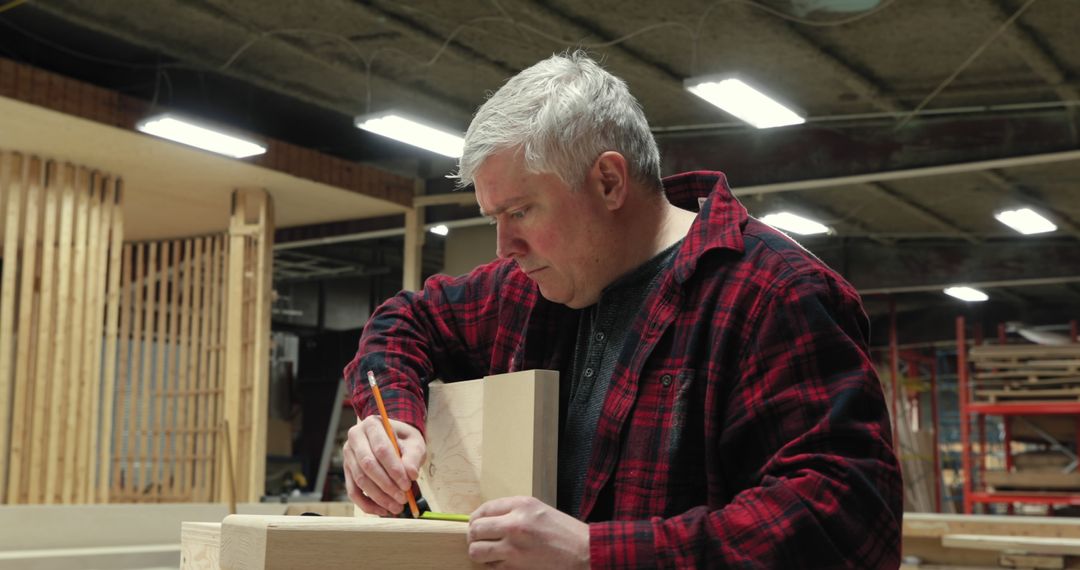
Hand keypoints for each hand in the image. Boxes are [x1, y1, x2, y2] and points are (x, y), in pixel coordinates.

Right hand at [342, 415, 424, 515]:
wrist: (393, 439)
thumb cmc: (404, 440)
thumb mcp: (414, 443)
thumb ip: (413, 457)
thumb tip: (411, 474)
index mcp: (372, 425)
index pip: (381, 449)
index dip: (394, 469)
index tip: (407, 484)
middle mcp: (355, 438)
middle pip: (368, 465)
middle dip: (387, 485)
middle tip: (403, 498)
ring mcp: (348, 455)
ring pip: (360, 480)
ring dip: (379, 497)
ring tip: (397, 507)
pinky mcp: (347, 472)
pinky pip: (354, 492)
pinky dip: (368, 504)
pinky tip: (383, 510)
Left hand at [467, 496, 588, 568]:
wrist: (583, 551)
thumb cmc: (563, 530)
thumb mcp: (538, 508)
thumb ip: (513, 510)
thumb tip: (487, 518)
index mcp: (521, 506)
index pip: (483, 509)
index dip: (475, 518)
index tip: (475, 523)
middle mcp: (514, 524)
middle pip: (475, 529)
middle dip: (473, 535)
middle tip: (478, 538)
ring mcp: (514, 548)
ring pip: (476, 551)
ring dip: (478, 551)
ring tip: (486, 551)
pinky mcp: (515, 567)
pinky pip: (491, 566)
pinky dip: (491, 564)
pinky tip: (501, 560)